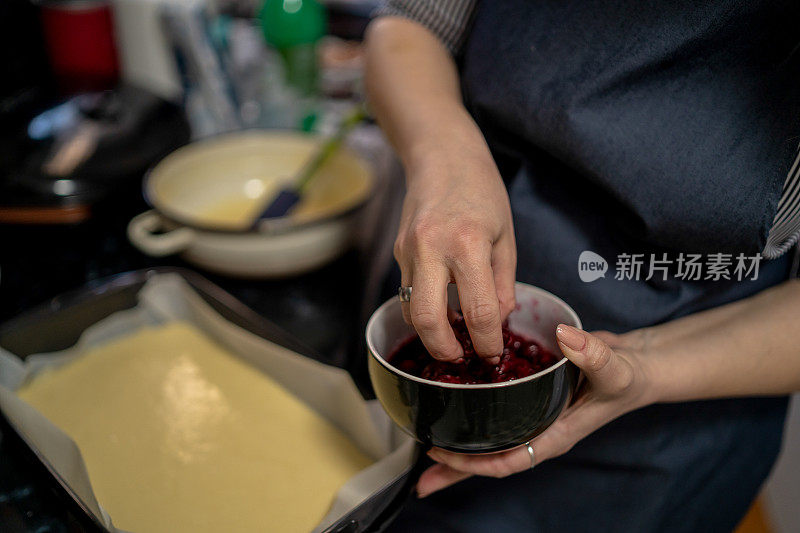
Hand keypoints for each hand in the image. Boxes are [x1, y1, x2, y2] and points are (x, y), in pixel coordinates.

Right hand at [395, 151, 516, 361]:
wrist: (441, 155)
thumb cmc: (481, 191)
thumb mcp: (505, 236)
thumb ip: (502, 284)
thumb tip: (497, 322)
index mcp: (467, 244)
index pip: (478, 310)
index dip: (487, 342)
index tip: (493, 354)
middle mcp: (431, 249)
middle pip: (427, 319)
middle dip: (443, 349)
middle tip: (460, 359)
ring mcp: (408, 250)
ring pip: (409, 309)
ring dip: (429, 331)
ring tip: (452, 339)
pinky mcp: (397, 251)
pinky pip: (407, 291)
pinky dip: (423, 307)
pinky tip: (440, 308)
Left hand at [416, 324, 655, 496]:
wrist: (638, 365)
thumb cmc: (630, 376)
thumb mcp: (616, 368)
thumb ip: (594, 354)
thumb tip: (567, 337)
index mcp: (554, 434)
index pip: (507, 459)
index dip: (472, 463)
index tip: (440, 455)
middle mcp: (538, 429)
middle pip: (489, 459)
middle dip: (454, 471)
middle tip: (419, 478)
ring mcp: (532, 415)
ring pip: (488, 438)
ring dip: (458, 444)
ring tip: (423, 448)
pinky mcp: (528, 396)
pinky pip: (495, 411)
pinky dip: (472, 411)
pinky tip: (450, 404)